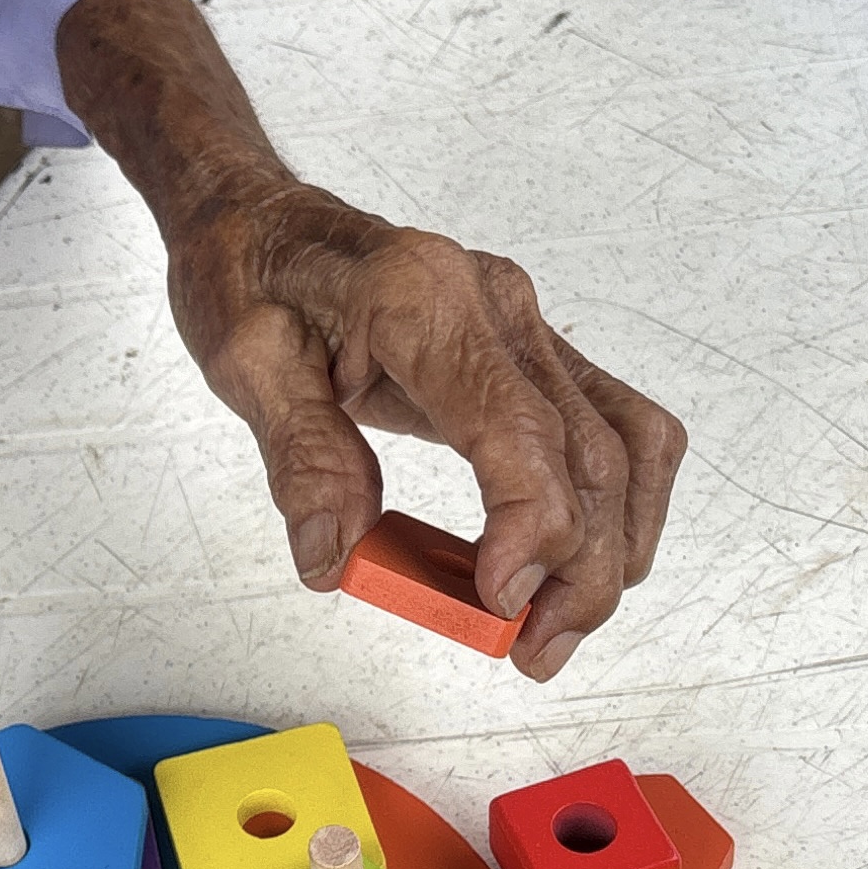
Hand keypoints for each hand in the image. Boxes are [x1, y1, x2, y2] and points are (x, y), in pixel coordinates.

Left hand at [160, 179, 683, 679]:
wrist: (258, 217)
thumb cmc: (249, 275)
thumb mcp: (243, 364)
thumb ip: (302, 457)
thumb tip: (335, 558)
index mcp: (420, 299)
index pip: (517, 426)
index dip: (531, 527)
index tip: (501, 603)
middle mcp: (494, 303)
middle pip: (589, 453)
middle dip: (581, 570)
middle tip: (530, 651)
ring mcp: (524, 322)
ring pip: (624, 445)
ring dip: (614, 548)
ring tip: (553, 628)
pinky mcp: (532, 347)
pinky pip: (615, 427)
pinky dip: (617, 504)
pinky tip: (579, 564)